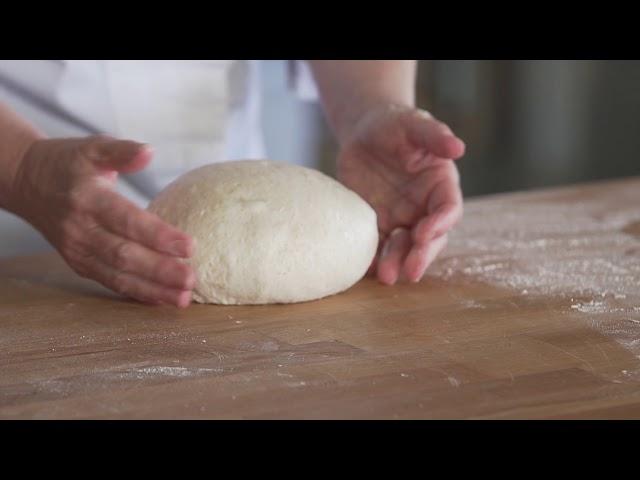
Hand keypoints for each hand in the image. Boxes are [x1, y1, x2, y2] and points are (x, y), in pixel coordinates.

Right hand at [8, 135, 195, 306]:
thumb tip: (149, 152)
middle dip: (160, 270)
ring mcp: (78, 250)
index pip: (127, 221)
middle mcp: (81, 229)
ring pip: (118, 275)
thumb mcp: (93, 148)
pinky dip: (136, 293)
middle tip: (192, 278)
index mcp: (88, 199)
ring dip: (152, 289)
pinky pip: (109, 282)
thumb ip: (122, 152)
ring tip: (184, 298)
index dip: (159, 236)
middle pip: (124, 255)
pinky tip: (162, 299)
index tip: (190, 246)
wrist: (27, 182)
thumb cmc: (70, 163)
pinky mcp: (79, 263)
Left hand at [337, 105, 464, 284]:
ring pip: (405, 248)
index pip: (448, 209)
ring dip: (397, 263)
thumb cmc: (394, 125)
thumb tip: (459, 147)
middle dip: (421, 256)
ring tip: (385, 277)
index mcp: (440, 185)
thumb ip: (434, 136)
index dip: (440, 224)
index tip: (424, 233)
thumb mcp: (413, 124)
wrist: (364, 133)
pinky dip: (373, 260)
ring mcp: (401, 219)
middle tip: (410, 271)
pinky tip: (365, 270)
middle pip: (430, 238)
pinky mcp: (378, 225)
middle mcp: (424, 207)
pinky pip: (377, 246)